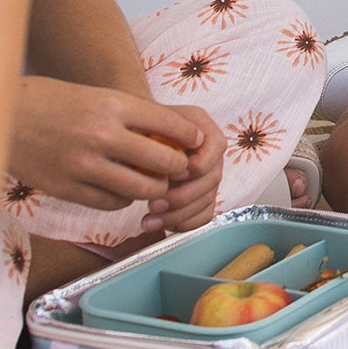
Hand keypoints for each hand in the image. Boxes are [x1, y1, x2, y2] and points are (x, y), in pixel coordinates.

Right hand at [8, 77, 203, 214]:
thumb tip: (175, 139)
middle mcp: (100, 135)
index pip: (169, 124)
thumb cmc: (52, 101)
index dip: (189, 137)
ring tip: (152, 182)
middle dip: (177, 169)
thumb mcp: (95, 96)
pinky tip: (120, 188)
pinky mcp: (67, 188)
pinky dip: (123, 198)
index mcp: (111, 105)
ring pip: (141, 189)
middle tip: (177, 169)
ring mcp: (83, 165)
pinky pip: (112, 202)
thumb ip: (132, 116)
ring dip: (153, 189)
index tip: (194, 143)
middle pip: (163, 163)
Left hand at [146, 105, 225, 233]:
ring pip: (207, 201)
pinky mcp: (202, 194)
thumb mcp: (142, 125)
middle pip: (212, 179)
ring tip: (150, 219)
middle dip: (182, 197)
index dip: (197, 165)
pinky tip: (162, 223)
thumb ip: (155, 138)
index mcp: (201, 126)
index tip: (171, 175)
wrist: (131, 138)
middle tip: (154, 204)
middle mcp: (210, 150)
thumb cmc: (135, 130)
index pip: (217, 146)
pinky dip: (184, 224)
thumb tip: (166, 169)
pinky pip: (203, 215)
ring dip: (178, 215)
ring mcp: (208, 174)